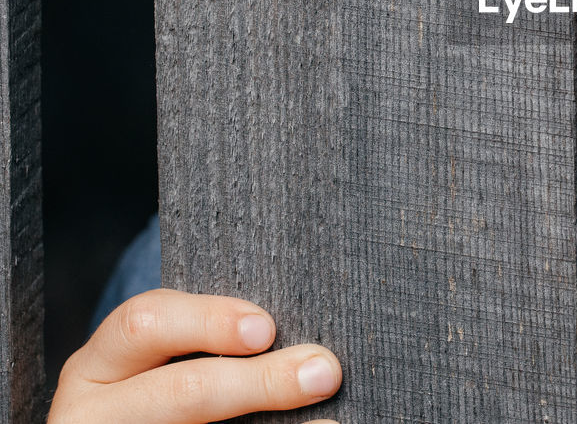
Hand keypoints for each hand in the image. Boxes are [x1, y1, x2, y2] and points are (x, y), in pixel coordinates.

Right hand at [49, 288, 342, 423]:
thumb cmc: (163, 391)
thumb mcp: (156, 365)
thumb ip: (206, 345)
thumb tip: (298, 338)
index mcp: (98, 368)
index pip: (143, 324)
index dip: (208, 320)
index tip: (268, 328)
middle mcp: (94, 414)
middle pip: (181, 391)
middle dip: (260, 381)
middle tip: (324, 372)